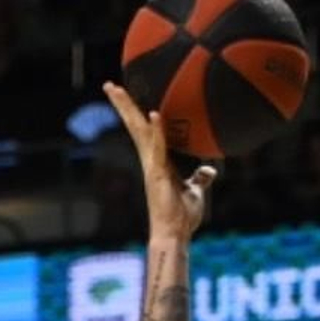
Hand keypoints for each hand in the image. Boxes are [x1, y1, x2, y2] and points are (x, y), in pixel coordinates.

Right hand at [103, 82, 216, 239]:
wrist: (175, 235)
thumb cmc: (182, 217)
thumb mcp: (195, 192)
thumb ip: (199, 178)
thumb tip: (208, 169)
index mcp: (158, 162)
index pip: (144, 132)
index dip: (135, 114)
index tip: (126, 97)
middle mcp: (150, 161)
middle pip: (135, 126)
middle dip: (123, 105)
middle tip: (110, 85)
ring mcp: (153, 166)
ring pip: (140, 131)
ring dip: (129, 109)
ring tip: (117, 89)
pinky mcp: (159, 175)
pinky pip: (159, 148)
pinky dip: (157, 131)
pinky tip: (154, 114)